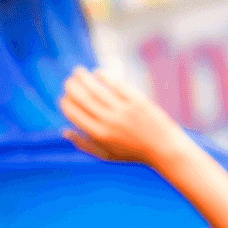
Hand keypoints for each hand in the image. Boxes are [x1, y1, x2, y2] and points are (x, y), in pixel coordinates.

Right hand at [60, 67, 191, 165]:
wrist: (163, 148)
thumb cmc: (132, 153)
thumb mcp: (105, 156)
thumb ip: (84, 145)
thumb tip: (64, 131)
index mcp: (99, 135)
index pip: (74, 114)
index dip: (66, 104)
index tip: (64, 98)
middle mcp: (109, 121)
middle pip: (83, 99)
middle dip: (72, 88)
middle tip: (68, 81)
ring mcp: (124, 110)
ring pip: (98, 90)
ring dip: (84, 78)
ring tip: (78, 71)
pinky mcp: (138, 101)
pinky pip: (118, 85)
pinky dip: (106, 77)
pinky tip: (99, 73)